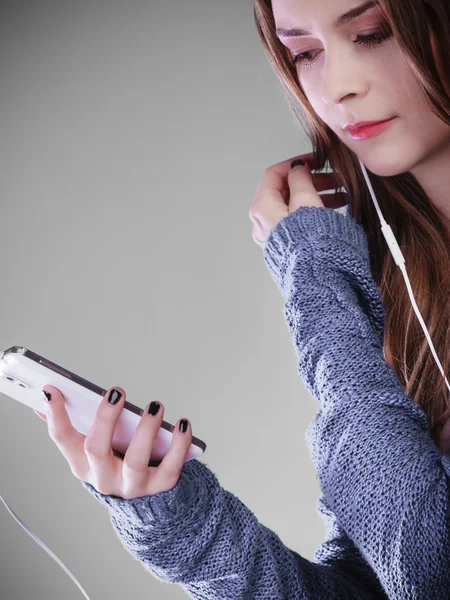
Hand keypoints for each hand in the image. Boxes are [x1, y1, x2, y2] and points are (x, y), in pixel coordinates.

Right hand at [34, 385, 192, 499]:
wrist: (145, 506)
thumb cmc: (116, 465)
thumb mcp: (91, 451)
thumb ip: (72, 426)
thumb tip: (44, 397)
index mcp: (82, 464)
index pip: (63, 439)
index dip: (55, 415)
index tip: (53, 389)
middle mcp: (103, 477)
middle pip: (96, 449)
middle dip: (105, 419)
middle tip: (116, 391)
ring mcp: (131, 486)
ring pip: (135, 461)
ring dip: (145, 430)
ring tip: (155, 405)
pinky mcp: (159, 488)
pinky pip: (170, 468)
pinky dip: (178, 445)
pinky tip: (182, 424)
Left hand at [249, 152, 346, 248]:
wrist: (316, 277)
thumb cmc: (310, 241)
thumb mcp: (306, 201)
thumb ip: (300, 180)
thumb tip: (297, 168)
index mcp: (262, 208)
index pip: (274, 174)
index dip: (296, 163)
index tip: (316, 160)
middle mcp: (263, 222)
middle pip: (284, 190)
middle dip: (310, 181)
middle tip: (333, 180)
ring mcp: (272, 235)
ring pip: (292, 206)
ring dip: (316, 196)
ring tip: (341, 197)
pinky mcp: (284, 245)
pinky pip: (296, 221)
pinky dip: (312, 211)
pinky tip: (333, 211)